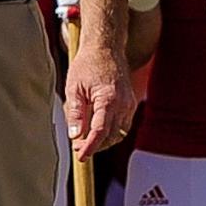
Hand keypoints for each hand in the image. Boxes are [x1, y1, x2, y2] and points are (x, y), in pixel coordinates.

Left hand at [65, 31, 138, 157]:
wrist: (106, 48)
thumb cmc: (87, 65)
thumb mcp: (74, 87)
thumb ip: (75, 113)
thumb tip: (75, 136)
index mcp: (108, 98)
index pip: (100, 131)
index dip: (90, 147)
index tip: (80, 156)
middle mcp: (123, 103)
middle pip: (111, 136)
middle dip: (95, 146)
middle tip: (78, 148)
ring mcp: (130, 104)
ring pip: (119, 134)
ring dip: (103, 141)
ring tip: (85, 140)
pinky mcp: (131, 104)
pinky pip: (123, 125)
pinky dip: (111, 132)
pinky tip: (97, 129)